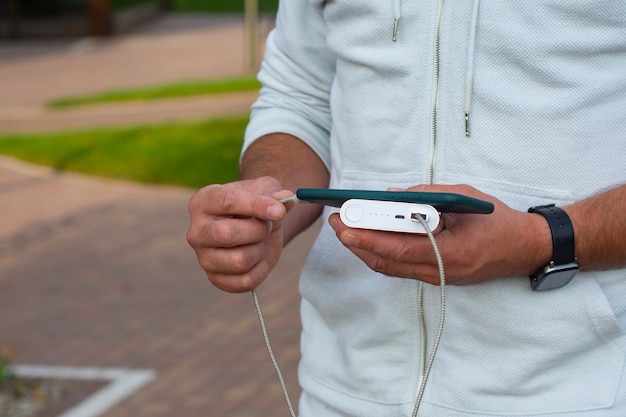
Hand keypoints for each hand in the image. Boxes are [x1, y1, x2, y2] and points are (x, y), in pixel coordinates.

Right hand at [186, 176, 292, 292]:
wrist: (256, 227)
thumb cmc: (256, 205)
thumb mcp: (266, 190)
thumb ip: (275, 193)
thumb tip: (285, 200)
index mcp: (204, 202)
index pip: (227, 202)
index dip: (256, 206)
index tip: (279, 210)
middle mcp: (197, 231)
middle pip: (227, 234)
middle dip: (258, 230)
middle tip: (266, 226)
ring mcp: (203, 258)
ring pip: (239, 261)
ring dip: (259, 251)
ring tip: (258, 242)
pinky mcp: (216, 279)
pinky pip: (246, 281)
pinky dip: (261, 270)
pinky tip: (258, 259)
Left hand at [328, 184, 551, 285]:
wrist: (525, 248)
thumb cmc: (497, 219)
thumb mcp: (464, 197)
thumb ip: (426, 196)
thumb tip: (389, 196)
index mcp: (451, 252)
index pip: (399, 249)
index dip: (368, 239)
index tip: (343, 227)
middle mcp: (441, 271)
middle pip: (387, 262)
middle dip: (357, 243)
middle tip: (335, 223)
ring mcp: (438, 278)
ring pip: (390, 268)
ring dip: (365, 250)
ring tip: (346, 228)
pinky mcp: (437, 277)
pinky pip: (401, 268)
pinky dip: (381, 253)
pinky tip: (368, 239)